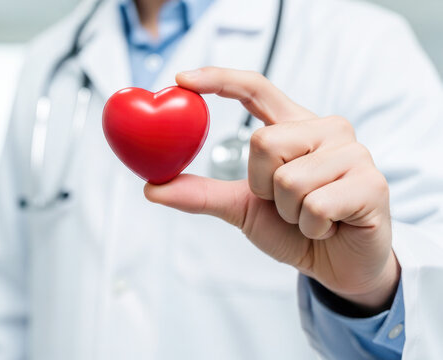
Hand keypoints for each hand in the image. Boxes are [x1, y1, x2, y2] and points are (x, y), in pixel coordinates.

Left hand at [145, 67, 399, 310]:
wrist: (337, 267)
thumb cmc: (294, 230)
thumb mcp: (241, 208)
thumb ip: (201, 194)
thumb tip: (151, 188)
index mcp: (295, 127)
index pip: (256, 88)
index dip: (219, 79)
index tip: (181, 80)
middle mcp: (327, 130)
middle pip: (263, 141)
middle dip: (262, 186)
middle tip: (286, 203)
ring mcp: (354, 153)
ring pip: (288, 178)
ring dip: (289, 211)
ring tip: (311, 216)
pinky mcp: (372, 184)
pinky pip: (316, 204)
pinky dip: (312, 226)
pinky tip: (330, 226)